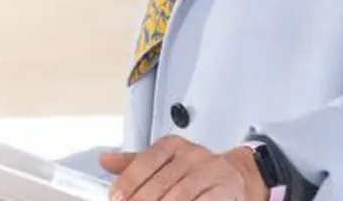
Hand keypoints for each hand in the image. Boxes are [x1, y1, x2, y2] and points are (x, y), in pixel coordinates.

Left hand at [100, 135, 266, 200]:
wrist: (238, 175)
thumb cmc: (196, 171)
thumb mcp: (165, 162)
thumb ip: (135, 164)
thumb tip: (104, 160)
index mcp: (174, 145)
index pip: (147, 159)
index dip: (129, 181)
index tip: (116, 197)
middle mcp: (192, 155)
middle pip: (160, 182)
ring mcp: (210, 172)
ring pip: (179, 195)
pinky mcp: (223, 190)